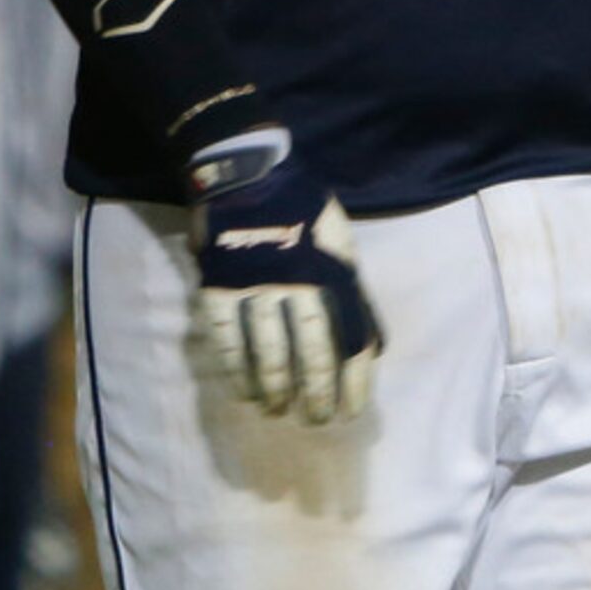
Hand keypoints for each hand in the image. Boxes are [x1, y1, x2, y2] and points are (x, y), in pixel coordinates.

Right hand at [188, 126, 380, 424]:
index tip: (352, 411)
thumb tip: (371, 346)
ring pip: (268, 354)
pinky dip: (235, 369)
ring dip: (276, 390)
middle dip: (317, 395)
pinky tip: (243, 390)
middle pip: (312, 353)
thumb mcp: (340, 239)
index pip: (351, 340)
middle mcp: (298, 284)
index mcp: (333, 271)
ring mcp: (255, 286)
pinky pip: (226, 339)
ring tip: (278, 411)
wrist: (245, 169)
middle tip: (316, 420)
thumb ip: (353, 291)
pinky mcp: (219, 286)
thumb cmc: (300, 206)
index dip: (354, 382)